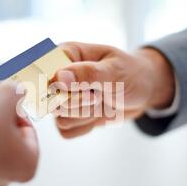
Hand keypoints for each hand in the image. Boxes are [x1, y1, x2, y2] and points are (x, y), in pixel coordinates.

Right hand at [53, 42, 174, 138]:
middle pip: (51, 99)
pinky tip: (97, 114)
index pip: (43, 71)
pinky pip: (66, 131)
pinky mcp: (69, 116)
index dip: (55, 85)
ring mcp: (63, 98)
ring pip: (59, 118)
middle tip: (97, 95)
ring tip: (101, 102)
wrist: (144, 91)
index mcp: (66, 55)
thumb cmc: (131, 73)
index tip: (77, 89)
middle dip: (79, 103)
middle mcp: (60, 76)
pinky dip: (85, 126)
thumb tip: (58, 78)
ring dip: (85, 115)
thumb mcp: (114, 71)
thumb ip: (86, 74)